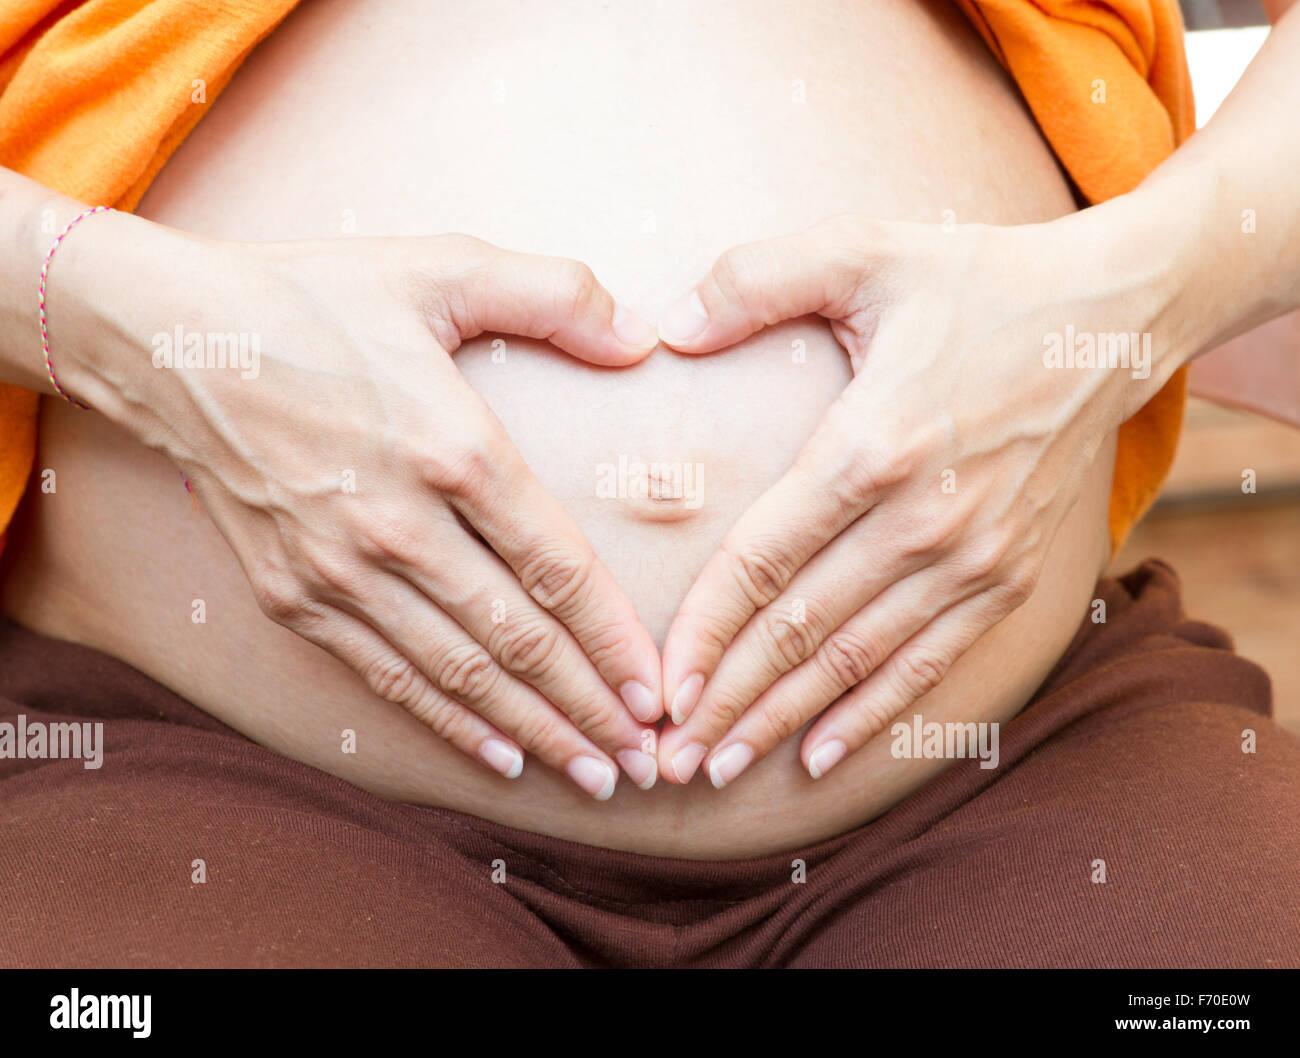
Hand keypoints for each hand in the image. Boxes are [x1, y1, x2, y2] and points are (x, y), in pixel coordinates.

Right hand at [68, 224, 665, 797]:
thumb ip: (555, 293)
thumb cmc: (317, 299)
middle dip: (589, 709)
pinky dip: (446, 722)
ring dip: (532, 731)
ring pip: (458, 673)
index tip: (660, 692)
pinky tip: (497, 756)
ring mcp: (340, 569)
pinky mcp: (293, 595)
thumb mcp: (441, 264)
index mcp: (451, 446)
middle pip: (516, 639)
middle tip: (646, 760)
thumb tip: (643, 337)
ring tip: (592, 775)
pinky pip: (386, 676)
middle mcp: (398, 524)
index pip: (556, 568)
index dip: (615, 640)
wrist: (174, 341)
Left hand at [653, 213, 1159, 786]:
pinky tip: (822, 756)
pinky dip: (872, 715)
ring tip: (718, 769)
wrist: (1110, 321)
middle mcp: (925, 519)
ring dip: (784, 721)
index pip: (764, 562)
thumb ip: (757, 279)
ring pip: (856, 663)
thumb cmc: (975, 284)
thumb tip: (670, 327)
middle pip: (801, 631)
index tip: (659, 688)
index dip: (704, 633)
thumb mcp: (865, 251)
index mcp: (874, 445)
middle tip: (664, 759)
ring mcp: (973, 560)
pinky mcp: (1007, 580)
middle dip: (728, 700)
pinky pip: (927, 665)